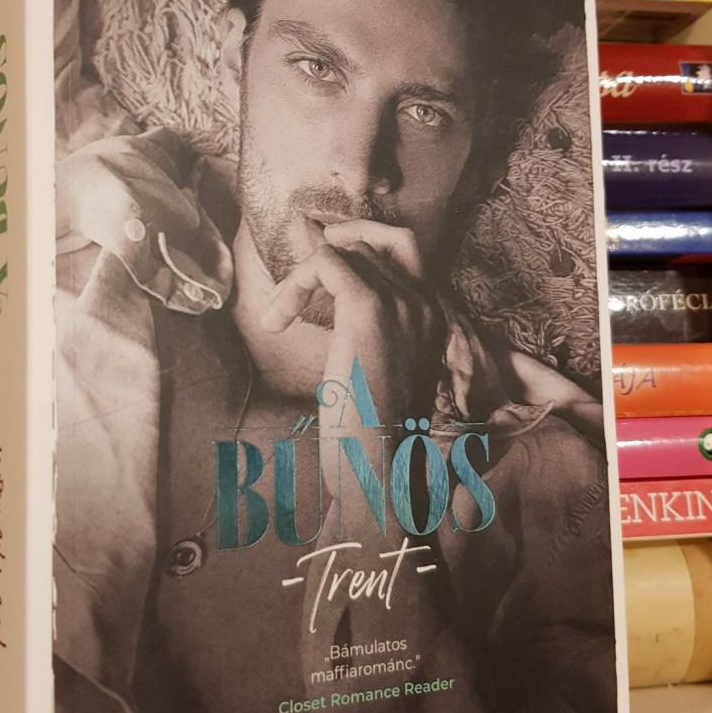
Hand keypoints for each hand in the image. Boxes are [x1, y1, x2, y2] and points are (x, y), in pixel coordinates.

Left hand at [260, 219, 442, 455]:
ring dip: (303, 276)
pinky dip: (294, 283)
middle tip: (299, 279)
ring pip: (346, 250)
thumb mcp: (375, 376)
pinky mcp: (369, 310)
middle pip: (377, 242)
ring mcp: (401, 303)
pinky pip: (326, 262)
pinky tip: (277, 321)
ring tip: (280, 313)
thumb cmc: (372, 438)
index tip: (321, 272)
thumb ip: (365, 336)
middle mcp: (425, 304)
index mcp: (434, 321)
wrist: (380, 470)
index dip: (360, 248)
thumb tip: (336, 311)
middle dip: (334, 251)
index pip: (406, 252)